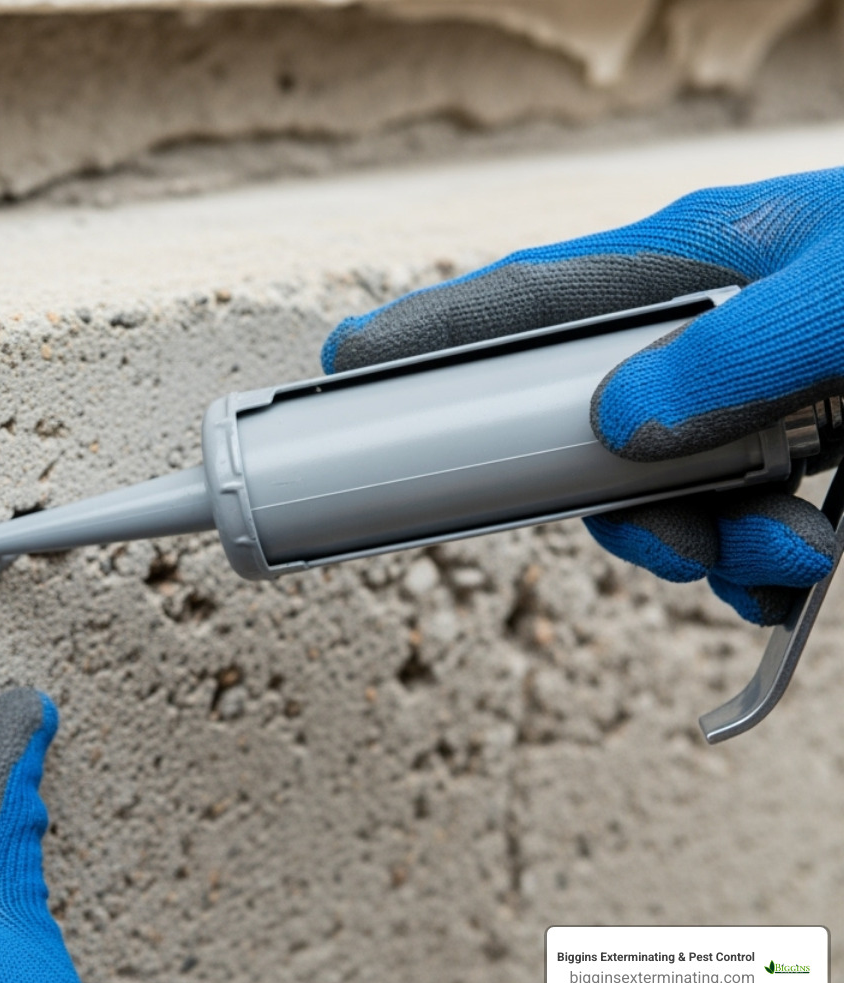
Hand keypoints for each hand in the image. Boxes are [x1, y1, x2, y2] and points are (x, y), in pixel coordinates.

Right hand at [322, 167, 843, 623]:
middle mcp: (704, 329)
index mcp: (696, 259)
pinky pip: (733, 524)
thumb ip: (727, 360)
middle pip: (583, 430)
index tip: (342, 371)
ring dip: (714, 546)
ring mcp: (750, 390)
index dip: (427, 337)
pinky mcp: (799, 442)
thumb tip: (618, 430)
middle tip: (680, 545)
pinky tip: (795, 570)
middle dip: (618, 504)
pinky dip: (758, 568)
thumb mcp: (835, 301)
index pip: (528, 300)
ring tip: (791, 554)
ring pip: (659, 491)